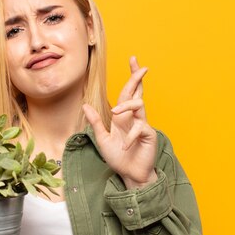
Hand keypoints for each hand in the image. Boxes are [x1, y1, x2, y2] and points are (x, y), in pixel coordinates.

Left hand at [82, 55, 157, 188]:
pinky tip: (124, 146)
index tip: (133, 59)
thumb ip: (96, 122)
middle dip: (138, 78)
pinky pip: (139, 128)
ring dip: (126, 106)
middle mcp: (134, 118)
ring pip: (138, 105)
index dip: (131, 76)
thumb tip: (85, 105)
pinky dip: (129, 136)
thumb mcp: (102, 139)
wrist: (130, 175)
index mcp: (123, 117)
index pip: (128, 92)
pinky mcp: (149, 135)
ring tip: (115, 114)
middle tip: (142, 67)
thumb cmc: (118, 158)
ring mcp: (143, 125)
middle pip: (137, 92)